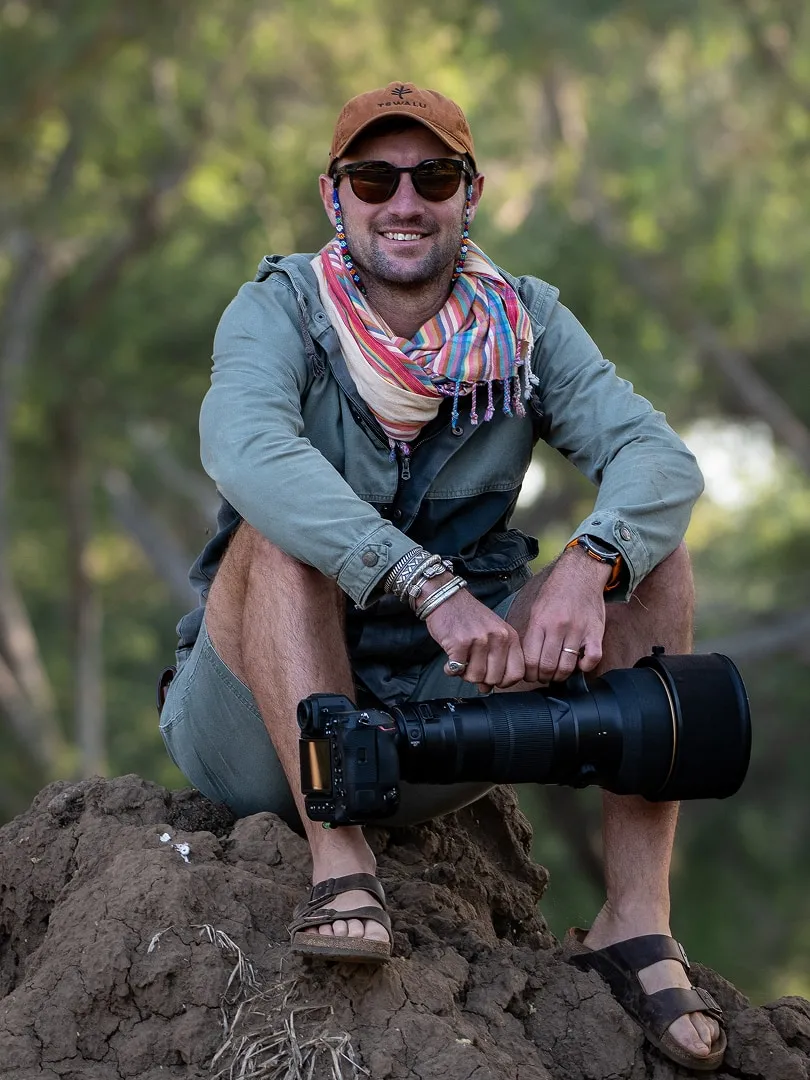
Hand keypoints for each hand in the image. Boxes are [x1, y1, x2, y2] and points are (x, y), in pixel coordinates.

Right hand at [422, 580, 524, 691]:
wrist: (446, 597)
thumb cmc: (469, 617)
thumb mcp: (491, 634)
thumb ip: (495, 661)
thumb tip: (487, 689)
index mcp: (510, 636)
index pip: (517, 673)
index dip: (504, 682)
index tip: (493, 679)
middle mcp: (498, 637)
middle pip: (495, 679)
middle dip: (481, 679)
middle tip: (471, 668)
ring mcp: (479, 639)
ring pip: (476, 677)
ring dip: (464, 675)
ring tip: (461, 663)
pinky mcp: (459, 642)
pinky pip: (457, 670)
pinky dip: (450, 670)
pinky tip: (449, 661)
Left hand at [518, 548, 608, 683]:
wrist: (580, 573)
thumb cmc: (556, 592)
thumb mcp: (536, 610)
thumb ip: (533, 634)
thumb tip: (528, 660)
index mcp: (540, 622)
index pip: (531, 660)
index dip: (529, 674)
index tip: (531, 675)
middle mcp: (558, 627)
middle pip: (548, 667)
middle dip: (544, 677)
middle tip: (545, 676)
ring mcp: (578, 630)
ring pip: (567, 667)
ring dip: (562, 676)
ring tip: (559, 673)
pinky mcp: (596, 632)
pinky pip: (592, 659)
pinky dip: (585, 667)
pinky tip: (580, 663)